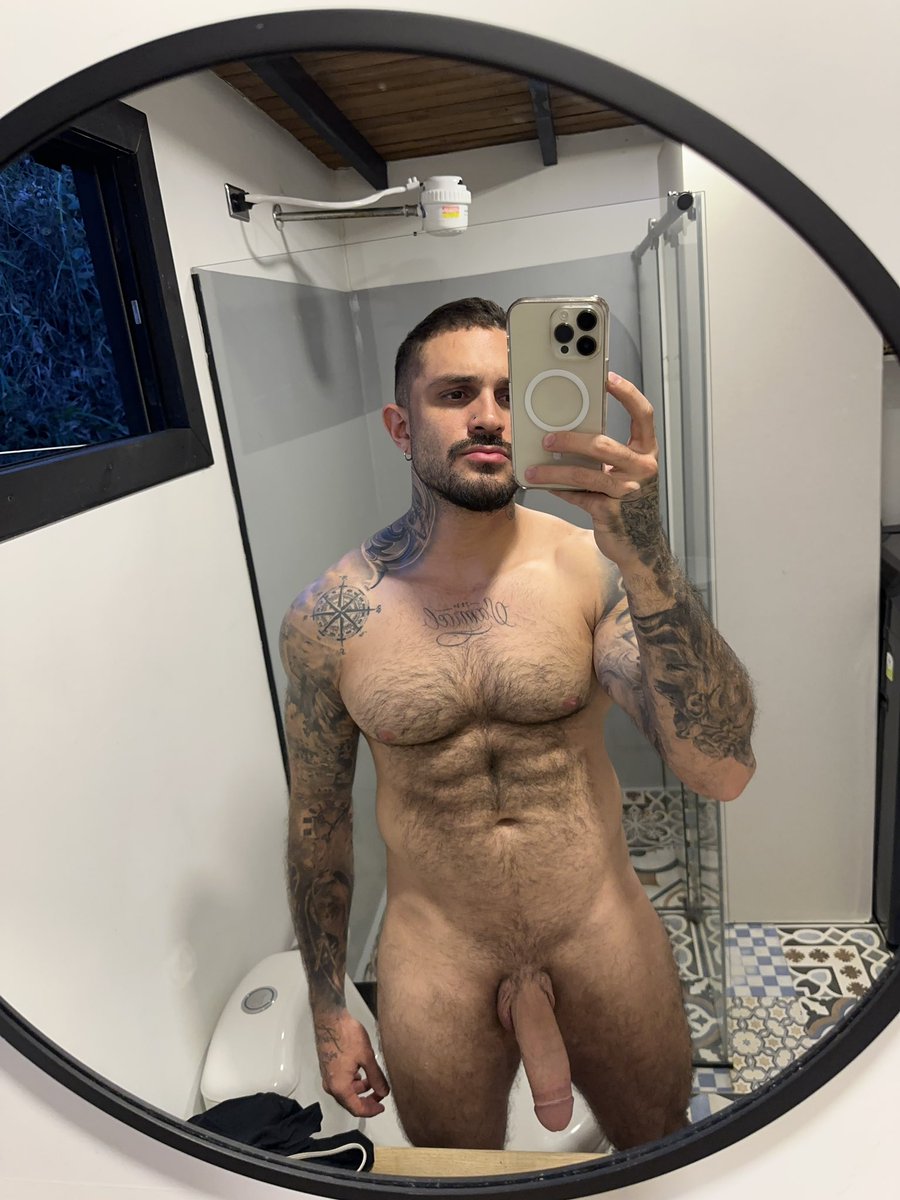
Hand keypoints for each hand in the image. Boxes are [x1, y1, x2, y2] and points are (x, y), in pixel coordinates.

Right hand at [314, 1010, 389, 1117]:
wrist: (330, 1019)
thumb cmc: (346, 1036)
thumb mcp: (367, 1057)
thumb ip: (376, 1078)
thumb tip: (384, 1093)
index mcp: (339, 1086)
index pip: (356, 1108)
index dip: (371, 1111)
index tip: (382, 1107)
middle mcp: (331, 1085)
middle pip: (350, 1102)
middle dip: (367, 1101)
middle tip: (381, 1094)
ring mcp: (328, 1077)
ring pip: (347, 1092)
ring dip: (361, 1090)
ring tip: (375, 1081)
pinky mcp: (328, 1068)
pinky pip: (342, 1083)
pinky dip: (354, 1082)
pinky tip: (363, 1074)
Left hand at [523, 373, 660, 566]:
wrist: (641, 545)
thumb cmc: (628, 502)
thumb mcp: (624, 472)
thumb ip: (607, 454)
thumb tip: (568, 433)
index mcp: (646, 452)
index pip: (643, 414)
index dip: (627, 393)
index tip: (607, 377)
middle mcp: (642, 469)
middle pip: (603, 446)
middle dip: (571, 439)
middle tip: (547, 437)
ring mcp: (628, 492)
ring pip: (585, 474)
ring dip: (554, 470)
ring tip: (533, 468)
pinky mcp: (611, 513)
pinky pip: (579, 497)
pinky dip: (559, 491)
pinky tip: (544, 486)